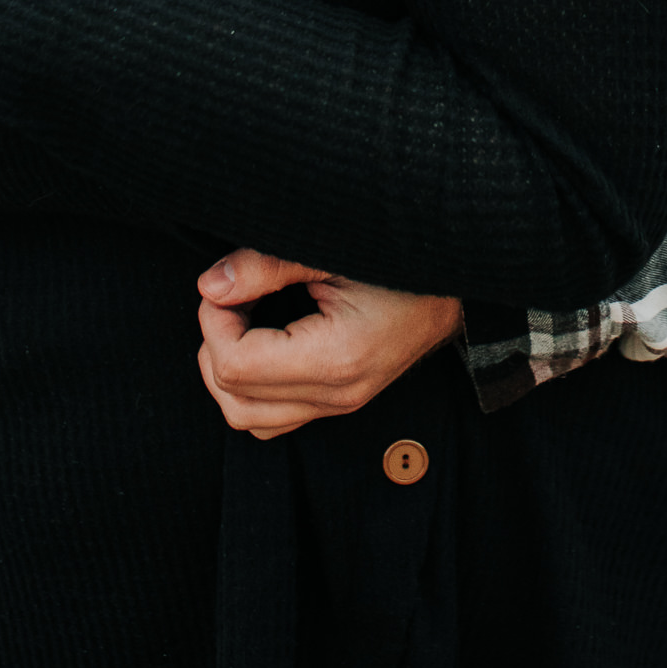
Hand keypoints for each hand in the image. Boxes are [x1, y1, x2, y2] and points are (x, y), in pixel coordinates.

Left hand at [197, 251, 463, 440]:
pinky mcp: (340, 401)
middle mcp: (338, 394)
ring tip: (243, 319)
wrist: (457, 281)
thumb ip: (266, 266)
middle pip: (233, 401)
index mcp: (336, 358)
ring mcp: (341, 404)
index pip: (235, 365)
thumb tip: (209, 286)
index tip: (226, 284)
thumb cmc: (397, 257)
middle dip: (216, 344)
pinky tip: (261, 340)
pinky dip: (251, 387)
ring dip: (228, 371)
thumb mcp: (328, 248)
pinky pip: (272, 419)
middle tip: (231, 297)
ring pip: (248, 419)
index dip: (214, 320)